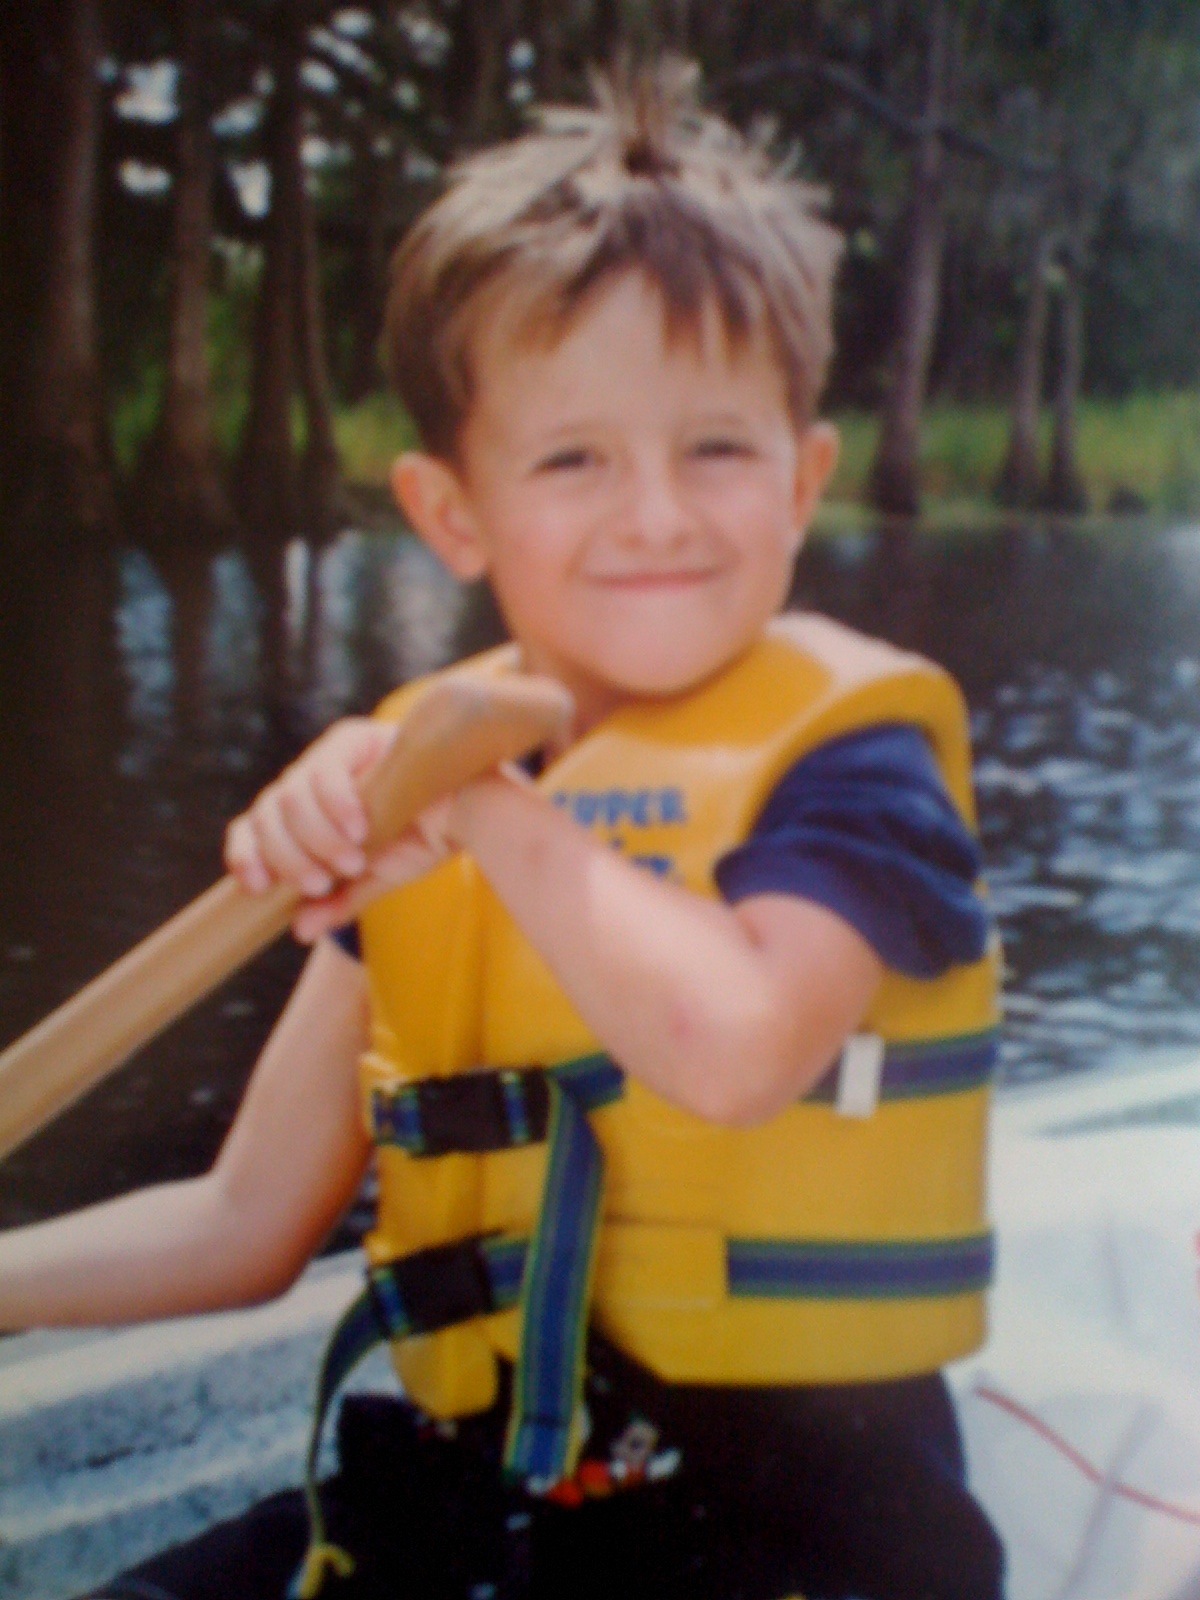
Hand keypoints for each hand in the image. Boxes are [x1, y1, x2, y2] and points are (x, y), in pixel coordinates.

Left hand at [224, 718, 455, 941]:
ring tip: (352, 861)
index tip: (259, 889)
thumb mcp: (375, 878)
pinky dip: (335, 806)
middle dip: (289, 857)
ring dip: (315, 839)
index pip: (251, 827)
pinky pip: (323, 773)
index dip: (245, 856)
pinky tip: (359, 829)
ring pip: (287, 798)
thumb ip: (338, 901)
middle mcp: (306, 781)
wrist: (470, 809)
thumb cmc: (423, 840)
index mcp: (302, 814)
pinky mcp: (351, 740)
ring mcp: (326, 758)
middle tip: (322, 883)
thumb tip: (299, 931)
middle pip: (264, 816)